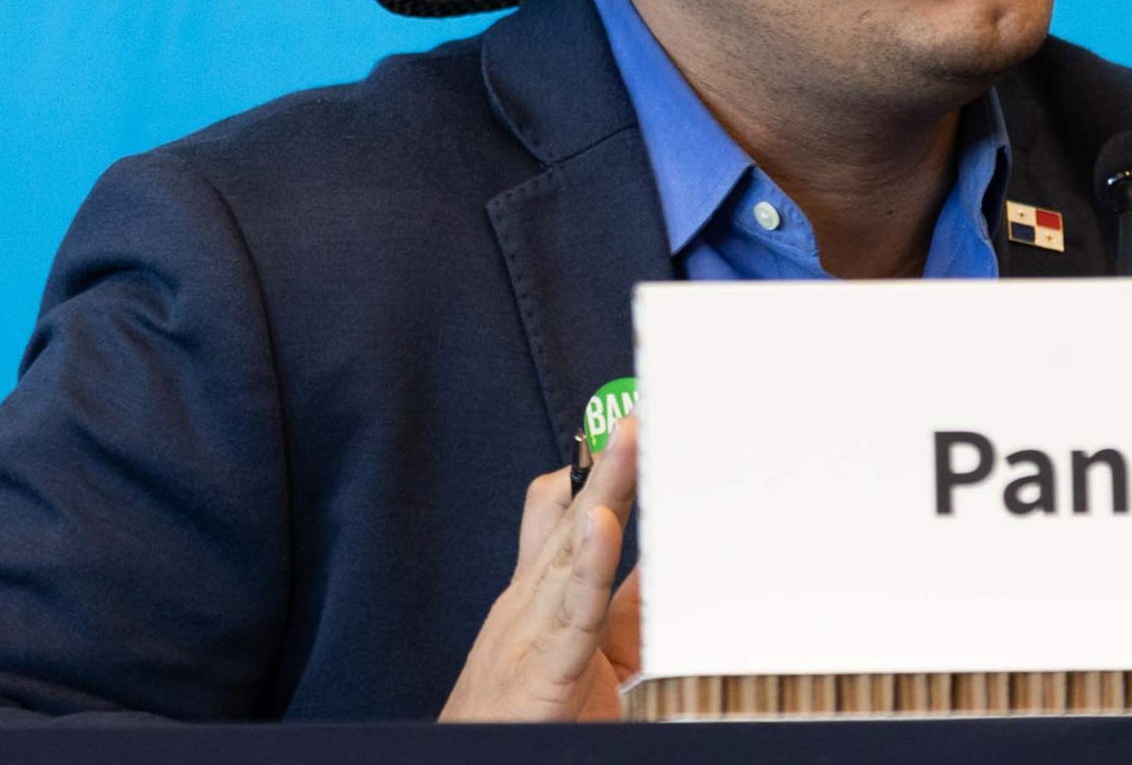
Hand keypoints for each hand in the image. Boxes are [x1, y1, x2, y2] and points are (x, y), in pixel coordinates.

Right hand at [440, 417, 642, 721]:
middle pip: (575, 512)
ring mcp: (534, 629)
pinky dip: (589, 566)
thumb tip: (660, 567)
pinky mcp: (547, 671)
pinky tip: (605, 527)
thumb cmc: (526, 714)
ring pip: (575, 546)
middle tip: (641, 403)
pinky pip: (573, 614)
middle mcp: (532, 599)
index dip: (601, 466)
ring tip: (631, 434)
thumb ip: (618, 612)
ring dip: (607, 487)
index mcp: (539, 593)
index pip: (570, 512)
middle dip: (610, 458)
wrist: (471, 764)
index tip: (631, 420)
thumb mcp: (579, 653)